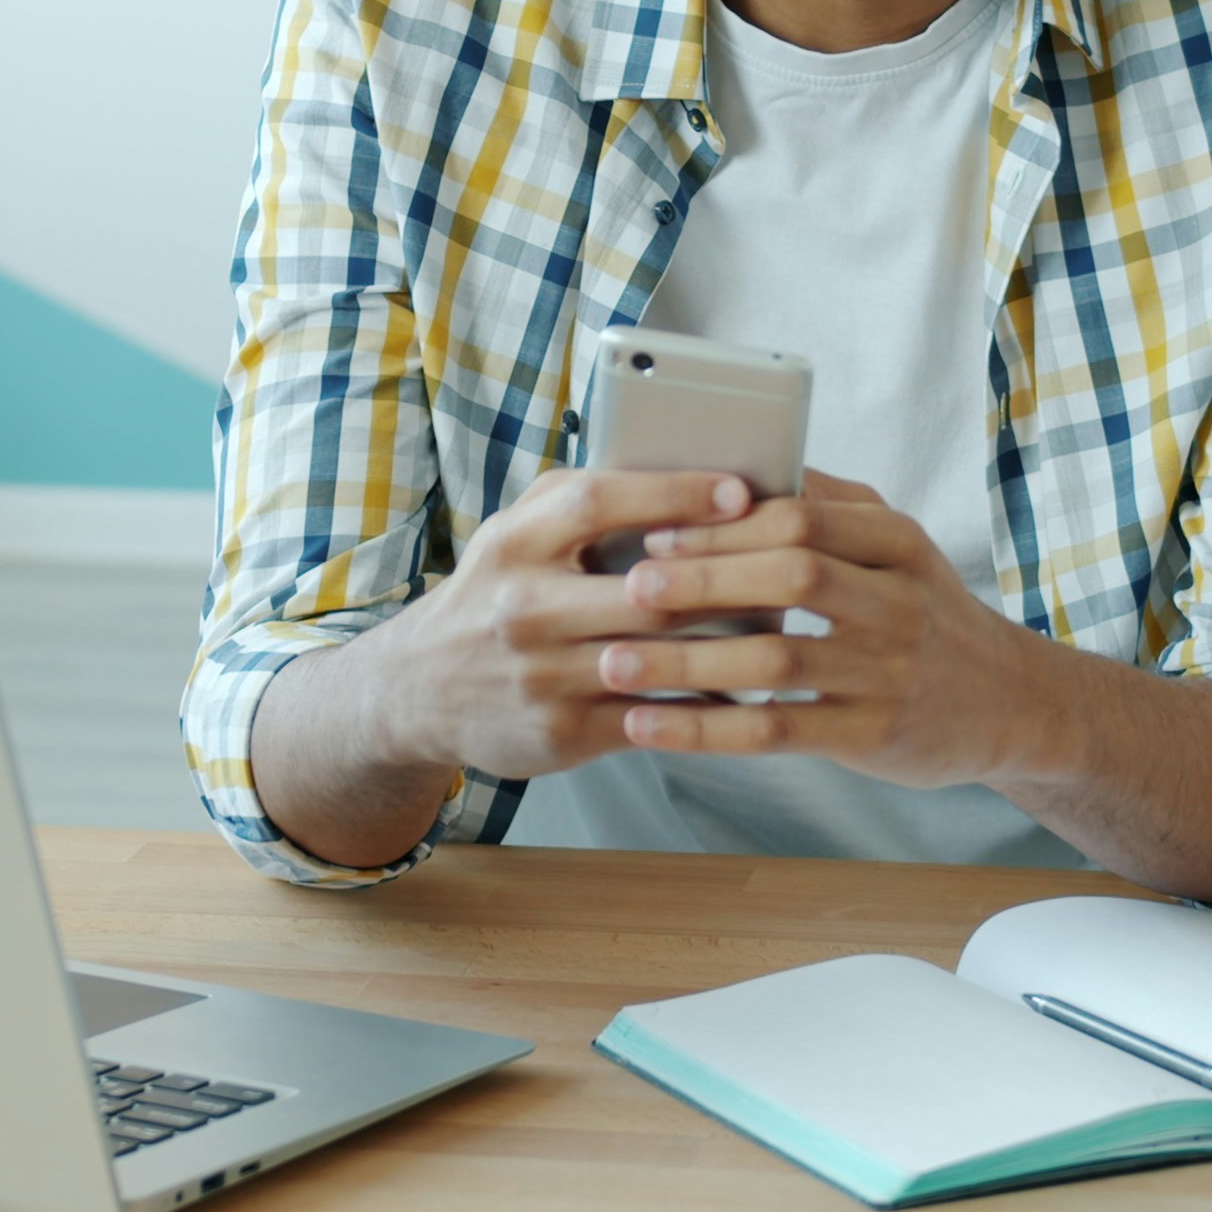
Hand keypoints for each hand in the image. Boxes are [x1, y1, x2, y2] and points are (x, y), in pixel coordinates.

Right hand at [339, 466, 757, 781]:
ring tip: (788, 627)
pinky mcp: (560, 732)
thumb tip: (685, 479)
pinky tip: (748, 690)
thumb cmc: (495, 594)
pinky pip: (654, 717)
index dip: (672, 493)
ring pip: (659, 659)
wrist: (418, 691)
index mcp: (516, 541)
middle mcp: (523, 606)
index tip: (738, 489)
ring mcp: (542, 674)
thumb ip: (583, 502)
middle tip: (793, 566)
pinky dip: (706, 705)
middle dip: (725, 579)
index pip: (598, 503)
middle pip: (645, 590)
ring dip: (729, 647)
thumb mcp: (517, 533)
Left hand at [599, 470, 1048, 786]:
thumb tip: (742, 463)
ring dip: (687, 661)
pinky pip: (776, 731)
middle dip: (703, 579)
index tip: (655, 530)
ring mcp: (888, 673)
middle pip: (792, 576)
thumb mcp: (899, 548)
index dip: (723, 524)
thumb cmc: (929, 615)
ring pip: (776, 660)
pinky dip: (706, 729)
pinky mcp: (873, 736)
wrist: (1012, 703)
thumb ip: (829, 504)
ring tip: (614, 663)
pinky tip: (649, 726)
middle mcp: (898, 604)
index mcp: (897, 543)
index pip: (802, 518)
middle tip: (628, 587)